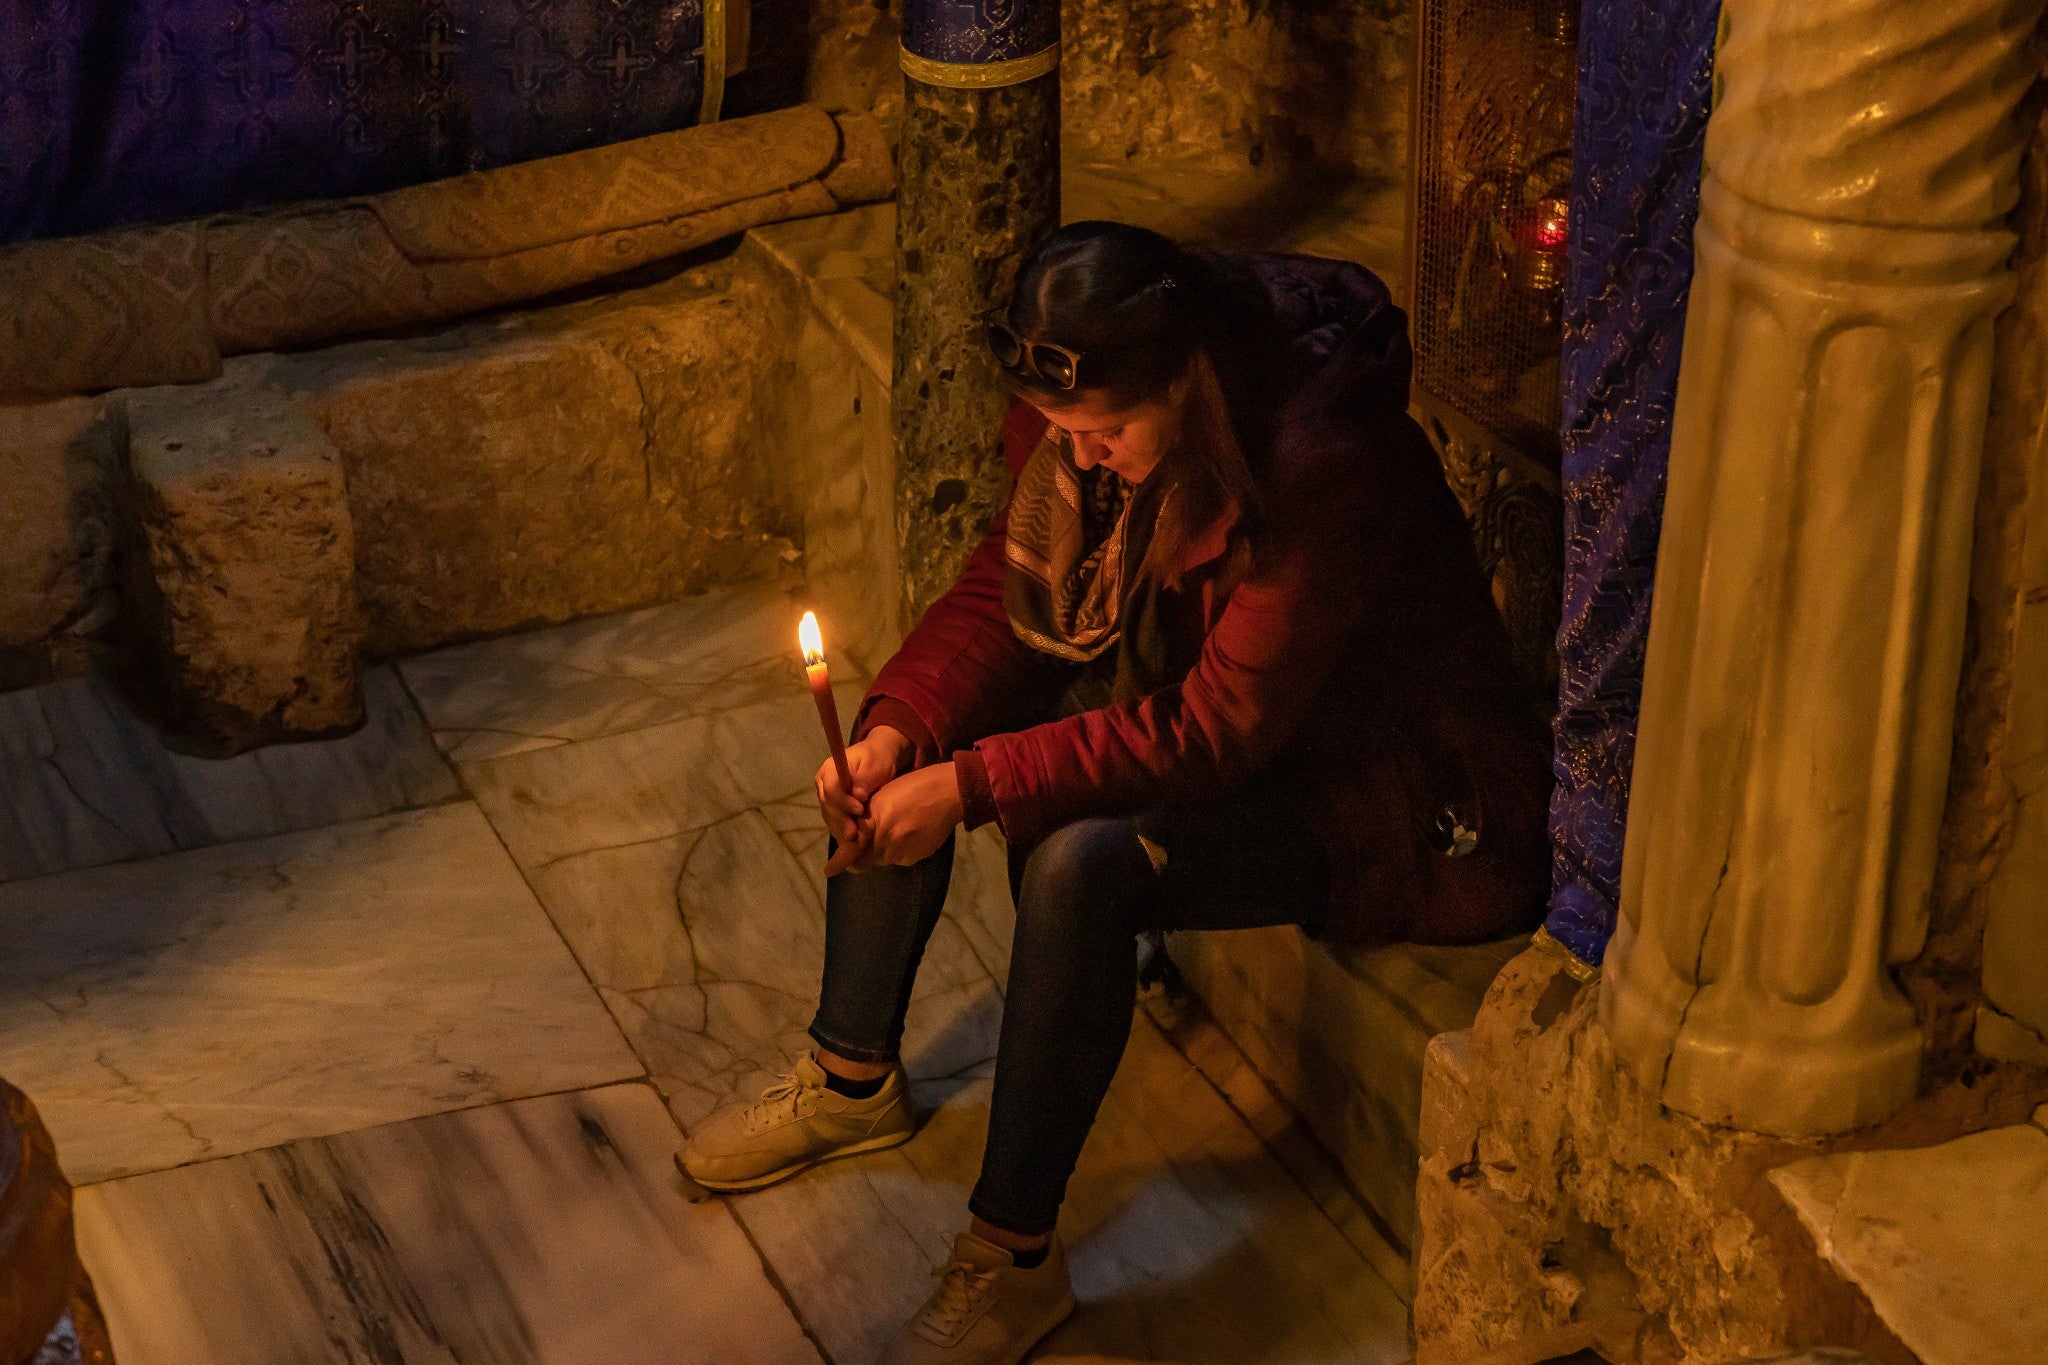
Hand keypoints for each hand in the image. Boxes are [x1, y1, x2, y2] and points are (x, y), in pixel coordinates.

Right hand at [816, 726, 912, 849]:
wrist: (880, 758)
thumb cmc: (877, 759)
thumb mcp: (874, 766)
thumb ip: (864, 780)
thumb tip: (857, 796)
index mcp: (830, 769)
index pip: (831, 788)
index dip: (842, 801)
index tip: (860, 810)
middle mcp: (823, 783)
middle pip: (828, 804)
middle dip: (841, 820)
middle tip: (854, 833)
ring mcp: (827, 796)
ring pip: (829, 815)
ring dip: (841, 828)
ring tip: (853, 839)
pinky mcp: (834, 806)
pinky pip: (834, 819)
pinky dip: (842, 829)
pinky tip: (852, 839)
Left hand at [827, 761, 963, 874]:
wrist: (947, 793)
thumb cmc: (912, 787)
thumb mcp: (882, 798)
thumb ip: (866, 819)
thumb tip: (856, 836)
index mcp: (874, 823)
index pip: (850, 850)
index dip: (839, 863)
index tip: (828, 871)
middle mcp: (886, 841)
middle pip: (866, 860)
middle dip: (864, 854)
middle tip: (873, 838)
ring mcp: (903, 851)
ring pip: (885, 859)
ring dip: (884, 850)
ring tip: (897, 829)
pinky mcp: (918, 856)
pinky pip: (902, 859)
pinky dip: (901, 851)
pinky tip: (910, 833)